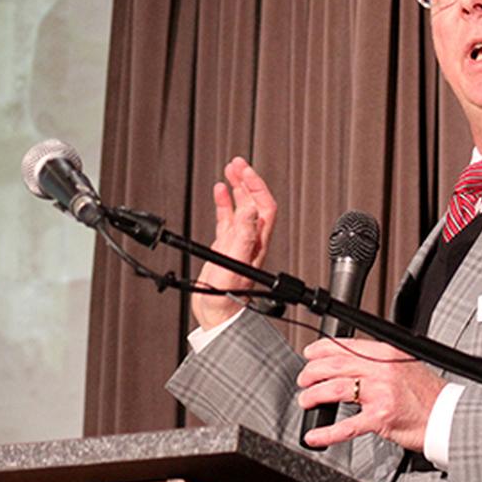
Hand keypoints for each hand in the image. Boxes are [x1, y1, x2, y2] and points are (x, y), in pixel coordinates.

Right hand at [191, 157, 276, 328]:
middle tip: (237, 163)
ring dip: (237, 188)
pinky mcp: (225, 249)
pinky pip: (227, 219)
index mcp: (257, 243)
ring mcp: (238, 244)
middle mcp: (250, 241)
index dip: (256, 186)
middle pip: (254, 202)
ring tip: (229, 170)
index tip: (244, 170)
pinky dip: (224, 203)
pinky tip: (219, 192)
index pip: (264, 206)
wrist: (217, 318)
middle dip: (247, 180)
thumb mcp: (235, 265)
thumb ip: (243, 237)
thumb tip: (251, 208)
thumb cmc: (227, 301)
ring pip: (241, 208)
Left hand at [297, 338, 445, 451]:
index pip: (345, 346)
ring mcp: (380, 393)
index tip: (309, 354)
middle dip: (311, 373)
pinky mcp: (380, 418)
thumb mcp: (403, 365)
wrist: (448, 416)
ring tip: (306, 400)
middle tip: (303, 380)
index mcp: (385, 353)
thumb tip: (349, 362)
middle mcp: (381, 370)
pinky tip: (315, 436)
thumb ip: (377, 362)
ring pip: (335, 389)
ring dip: (314, 395)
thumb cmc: (428, 394)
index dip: (320, 349)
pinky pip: (346, 426)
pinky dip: (326, 432)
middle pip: (334, 366)